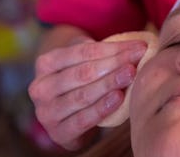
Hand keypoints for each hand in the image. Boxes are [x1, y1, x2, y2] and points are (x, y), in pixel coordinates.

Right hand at [28, 32, 147, 150]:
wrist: (67, 115)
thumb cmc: (79, 80)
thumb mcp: (84, 60)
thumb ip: (103, 52)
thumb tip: (136, 47)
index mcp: (45, 63)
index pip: (82, 52)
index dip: (112, 49)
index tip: (138, 47)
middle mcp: (41, 87)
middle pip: (83, 73)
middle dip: (114, 64)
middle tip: (138, 59)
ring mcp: (47, 111)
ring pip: (83, 95)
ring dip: (110, 83)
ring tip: (131, 75)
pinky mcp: (58, 132)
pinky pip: (83, 119)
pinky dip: (102, 107)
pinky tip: (119, 97)